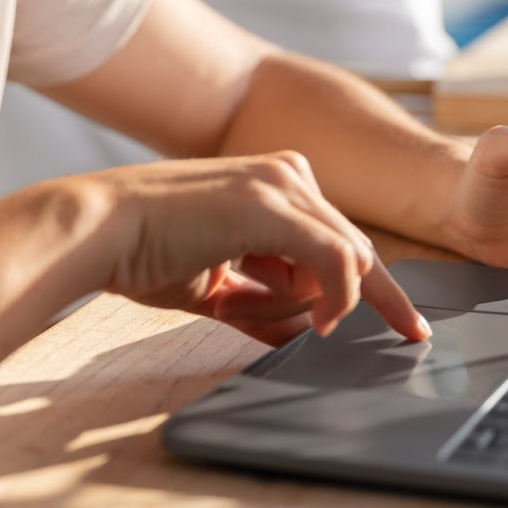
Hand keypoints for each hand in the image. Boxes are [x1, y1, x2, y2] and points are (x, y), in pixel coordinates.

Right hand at [93, 153, 430, 346]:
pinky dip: (336, 296)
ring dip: (312, 302)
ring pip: (347, 256)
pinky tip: (318, 319)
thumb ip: (266, 308)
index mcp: (272, 183)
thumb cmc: (144, 253)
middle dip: (352, 300)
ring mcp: (281, 184)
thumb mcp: (218, 289)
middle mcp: (285, 174)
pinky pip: (336, 259)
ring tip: (242, 298)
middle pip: (354, 248)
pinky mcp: (273, 204)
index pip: (340, 239)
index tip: (408, 325)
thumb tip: (306, 334)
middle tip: (385, 331)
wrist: (99, 231)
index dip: (377, 288)